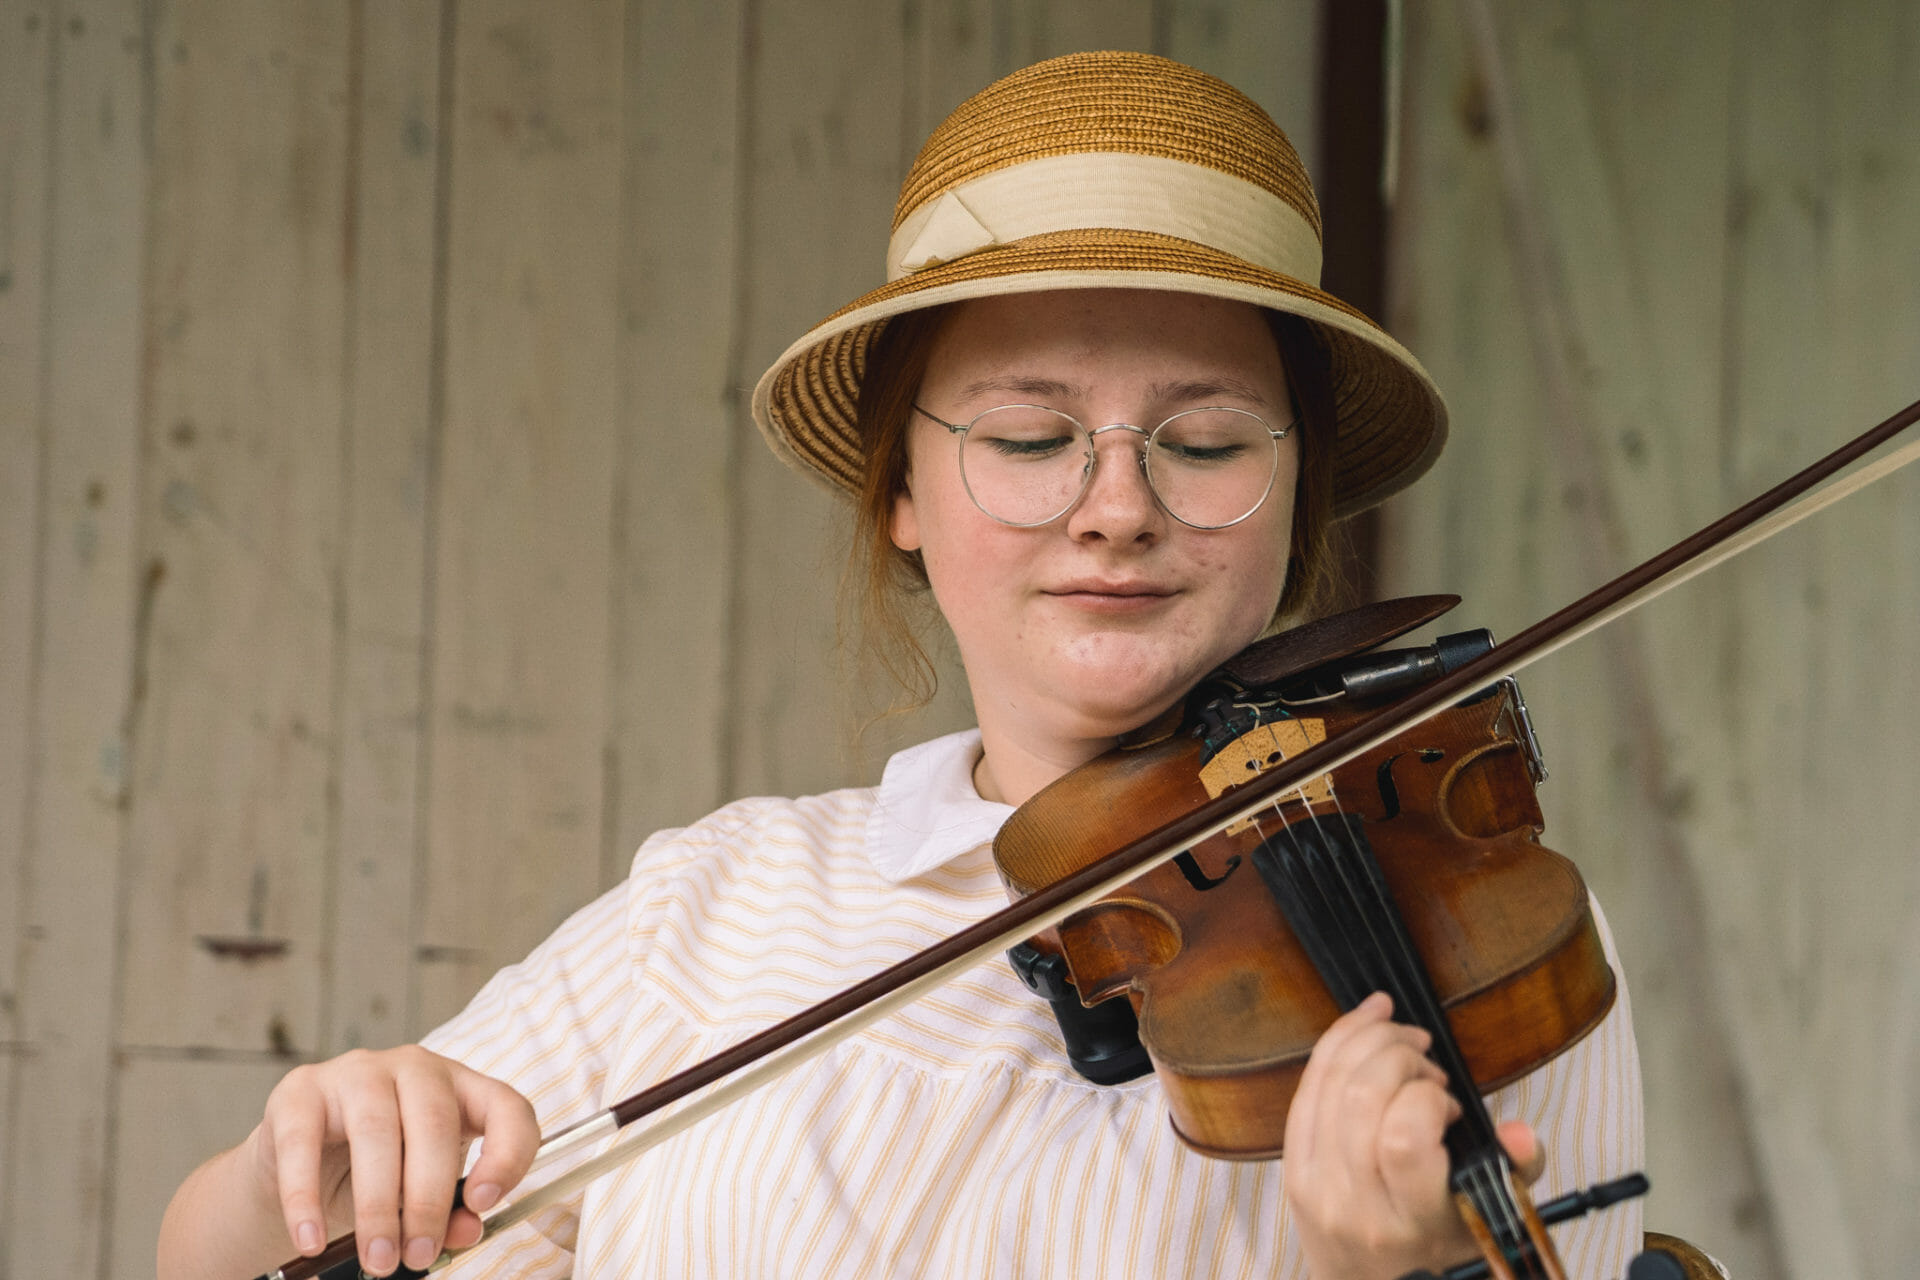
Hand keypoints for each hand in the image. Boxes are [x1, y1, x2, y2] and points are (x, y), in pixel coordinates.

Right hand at [244, 1046, 538, 1275]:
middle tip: (418, 1255)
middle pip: (435, 1124)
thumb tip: (467, 1231)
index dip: (507, 1154)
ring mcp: (357, 1072)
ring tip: (377, 1259)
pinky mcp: (300, 1091)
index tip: (483, 1204)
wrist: (299, 1162)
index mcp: (461, 1089)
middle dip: (428, 1201)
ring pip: (376, 1130)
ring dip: (378, 1206)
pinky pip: (304, 1143)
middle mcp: (416, 1069)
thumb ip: (451, 1210)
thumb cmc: (377, 1173)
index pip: (507, 1107)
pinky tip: (312, 1239)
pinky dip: (306, 1199)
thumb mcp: (421, 1192)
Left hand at [1283, 993, 1543, 1279]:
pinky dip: (1337, 1044)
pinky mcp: (1289, 1164)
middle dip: (1398, 1056)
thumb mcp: (1488, 1220)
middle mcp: (1354, 1205)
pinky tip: (1367, 1022)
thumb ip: (1513, 1174)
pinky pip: (1306, 1086)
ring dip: (1369, 1041)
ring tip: (1405, 1043)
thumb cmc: (1436, 1250)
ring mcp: (1313, 1184)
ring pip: (1329, 1083)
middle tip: (1427, 1066)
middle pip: (1362, 1097)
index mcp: (1410, 1223)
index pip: (1402, 1140)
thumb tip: (1520, 1133)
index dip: (1426, 1098)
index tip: (1447, 1104)